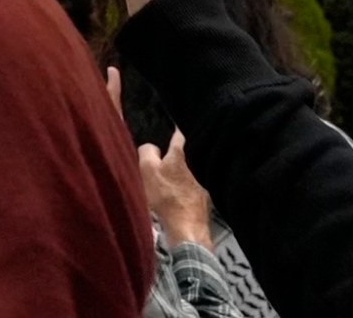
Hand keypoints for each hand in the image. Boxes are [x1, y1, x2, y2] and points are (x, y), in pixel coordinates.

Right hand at [138, 123, 216, 248]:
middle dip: (180, 151)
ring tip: (174, 175)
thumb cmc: (165, 196)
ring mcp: (203, 182)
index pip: (179, 134)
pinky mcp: (205, 199)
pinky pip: (195, 185)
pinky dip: (189, 186)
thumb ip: (147, 152)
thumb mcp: (146, 170)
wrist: (187, 228)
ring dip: (185, 170)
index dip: (175, 128)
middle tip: (169, 151)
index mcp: (181, 155)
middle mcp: (196, 165)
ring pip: (192, 170)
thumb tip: (153, 147)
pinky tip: (180, 194)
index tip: (172, 125)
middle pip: (188, 153)